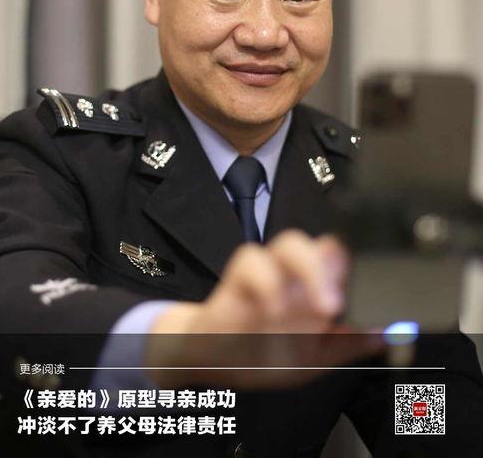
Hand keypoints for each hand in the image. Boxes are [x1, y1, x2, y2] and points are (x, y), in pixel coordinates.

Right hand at [147, 230, 382, 386]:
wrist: (217, 362)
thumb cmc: (264, 354)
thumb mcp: (313, 359)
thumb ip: (346, 346)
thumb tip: (386, 336)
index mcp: (314, 288)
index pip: (339, 260)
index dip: (351, 269)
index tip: (360, 294)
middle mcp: (293, 274)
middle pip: (320, 244)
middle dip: (333, 269)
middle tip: (336, 305)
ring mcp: (267, 271)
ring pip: (289, 242)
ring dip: (307, 268)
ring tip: (319, 307)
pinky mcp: (239, 278)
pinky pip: (251, 260)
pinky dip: (266, 282)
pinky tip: (274, 309)